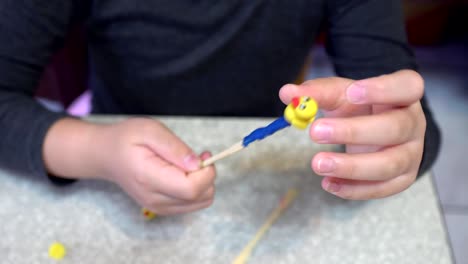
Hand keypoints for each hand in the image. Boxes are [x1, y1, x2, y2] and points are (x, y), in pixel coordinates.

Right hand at [44, 118, 215, 214]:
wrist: (106, 155)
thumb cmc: (126, 139)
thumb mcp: (150, 130)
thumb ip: (175, 148)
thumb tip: (198, 165)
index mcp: (149, 178)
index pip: (191, 189)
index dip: (207, 173)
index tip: (205, 155)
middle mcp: (154, 199)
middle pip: (199, 198)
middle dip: (208, 176)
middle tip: (199, 156)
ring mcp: (158, 207)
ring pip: (200, 203)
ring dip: (204, 183)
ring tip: (190, 164)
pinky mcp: (162, 208)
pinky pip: (192, 204)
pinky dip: (197, 189)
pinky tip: (185, 173)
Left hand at [279, 70, 425, 199]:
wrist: (376, 132)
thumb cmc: (361, 108)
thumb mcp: (341, 94)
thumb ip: (317, 92)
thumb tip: (287, 93)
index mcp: (403, 95)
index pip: (407, 86)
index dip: (382, 90)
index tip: (351, 92)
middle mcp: (413, 124)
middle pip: (394, 128)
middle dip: (353, 132)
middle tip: (314, 132)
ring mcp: (411, 154)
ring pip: (389, 164)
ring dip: (351, 167)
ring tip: (317, 164)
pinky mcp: (402, 179)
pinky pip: (381, 188)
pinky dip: (353, 189)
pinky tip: (329, 183)